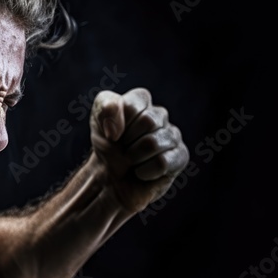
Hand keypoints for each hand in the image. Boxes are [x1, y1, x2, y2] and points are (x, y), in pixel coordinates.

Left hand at [89, 88, 188, 213]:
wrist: (110, 177)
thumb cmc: (108, 146)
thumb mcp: (97, 119)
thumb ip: (106, 108)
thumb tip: (118, 128)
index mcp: (141, 101)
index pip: (134, 105)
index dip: (118, 122)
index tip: (112, 132)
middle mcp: (160, 115)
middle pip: (148, 121)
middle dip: (127, 141)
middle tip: (123, 148)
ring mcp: (172, 135)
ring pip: (154, 143)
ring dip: (134, 157)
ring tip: (132, 160)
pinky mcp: (180, 156)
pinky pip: (162, 162)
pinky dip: (145, 171)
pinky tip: (143, 171)